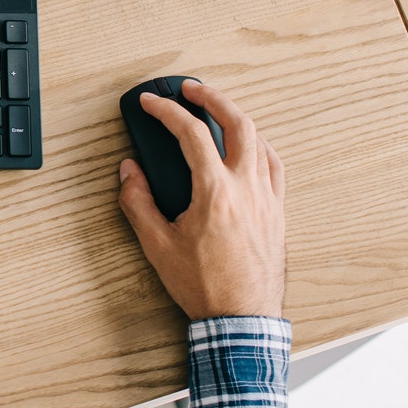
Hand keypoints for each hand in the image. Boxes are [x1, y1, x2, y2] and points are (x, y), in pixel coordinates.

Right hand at [117, 79, 285, 319]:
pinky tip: (250, 147)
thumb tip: (129, 172)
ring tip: (218, 112)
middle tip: (191, 89)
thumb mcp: (156, 244)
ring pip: (260, 141)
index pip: (190, 133)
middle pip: (238, 123)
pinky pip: (274, 167)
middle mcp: (247, 189)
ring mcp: (267, 199)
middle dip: (213, 98)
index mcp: (216, 192)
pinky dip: (260, 147)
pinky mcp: (278, 213)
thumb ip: (138, 202)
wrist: (242, 318)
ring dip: (237, 118)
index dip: (166, 111)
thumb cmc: (204, 286)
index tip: (150, 103)